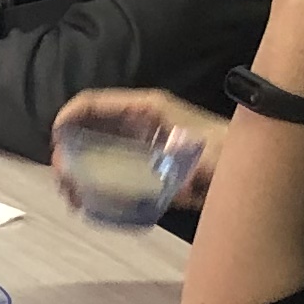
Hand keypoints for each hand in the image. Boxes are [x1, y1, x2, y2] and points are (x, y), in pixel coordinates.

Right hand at [51, 87, 230, 214]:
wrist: (249, 164)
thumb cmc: (226, 151)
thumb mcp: (206, 157)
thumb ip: (192, 168)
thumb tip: (179, 185)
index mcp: (146, 109)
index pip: (94, 103)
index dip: (68, 117)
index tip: (55, 143)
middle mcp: (138, 121)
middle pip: (88, 127)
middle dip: (67, 151)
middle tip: (62, 180)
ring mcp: (141, 141)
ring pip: (96, 149)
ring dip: (78, 169)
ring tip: (72, 196)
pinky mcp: (146, 161)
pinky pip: (111, 167)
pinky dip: (95, 181)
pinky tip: (89, 201)